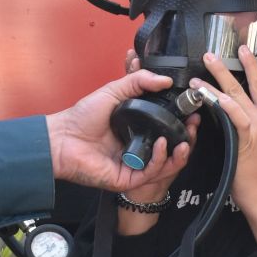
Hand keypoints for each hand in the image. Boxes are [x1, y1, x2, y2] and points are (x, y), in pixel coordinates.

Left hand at [47, 68, 190, 191]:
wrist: (62, 137)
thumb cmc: (82, 117)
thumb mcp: (114, 91)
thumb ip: (138, 81)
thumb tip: (165, 79)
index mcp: (138, 130)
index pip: (167, 129)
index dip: (182, 123)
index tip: (192, 112)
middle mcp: (139, 148)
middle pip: (171, 149)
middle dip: (187, 140)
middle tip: (194, 126)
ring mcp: (134, 164)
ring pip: (166, 165)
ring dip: (179, 153)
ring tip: (184, 140)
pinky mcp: (128, 178)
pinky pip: (150, 173)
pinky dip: (159, 160)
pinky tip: (161, 146)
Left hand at [194, 49, 256, 243]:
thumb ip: (247, 125)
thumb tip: (228, 111)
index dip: (252, 66)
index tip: (243, 49)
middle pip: (247, 84)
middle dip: (229, 66)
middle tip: (211, 52)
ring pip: (236, 96)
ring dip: (216, 81)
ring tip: (200, 69)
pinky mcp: (248, 138)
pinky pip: (233, 115)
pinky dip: (221, 102)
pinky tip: (208, 94)